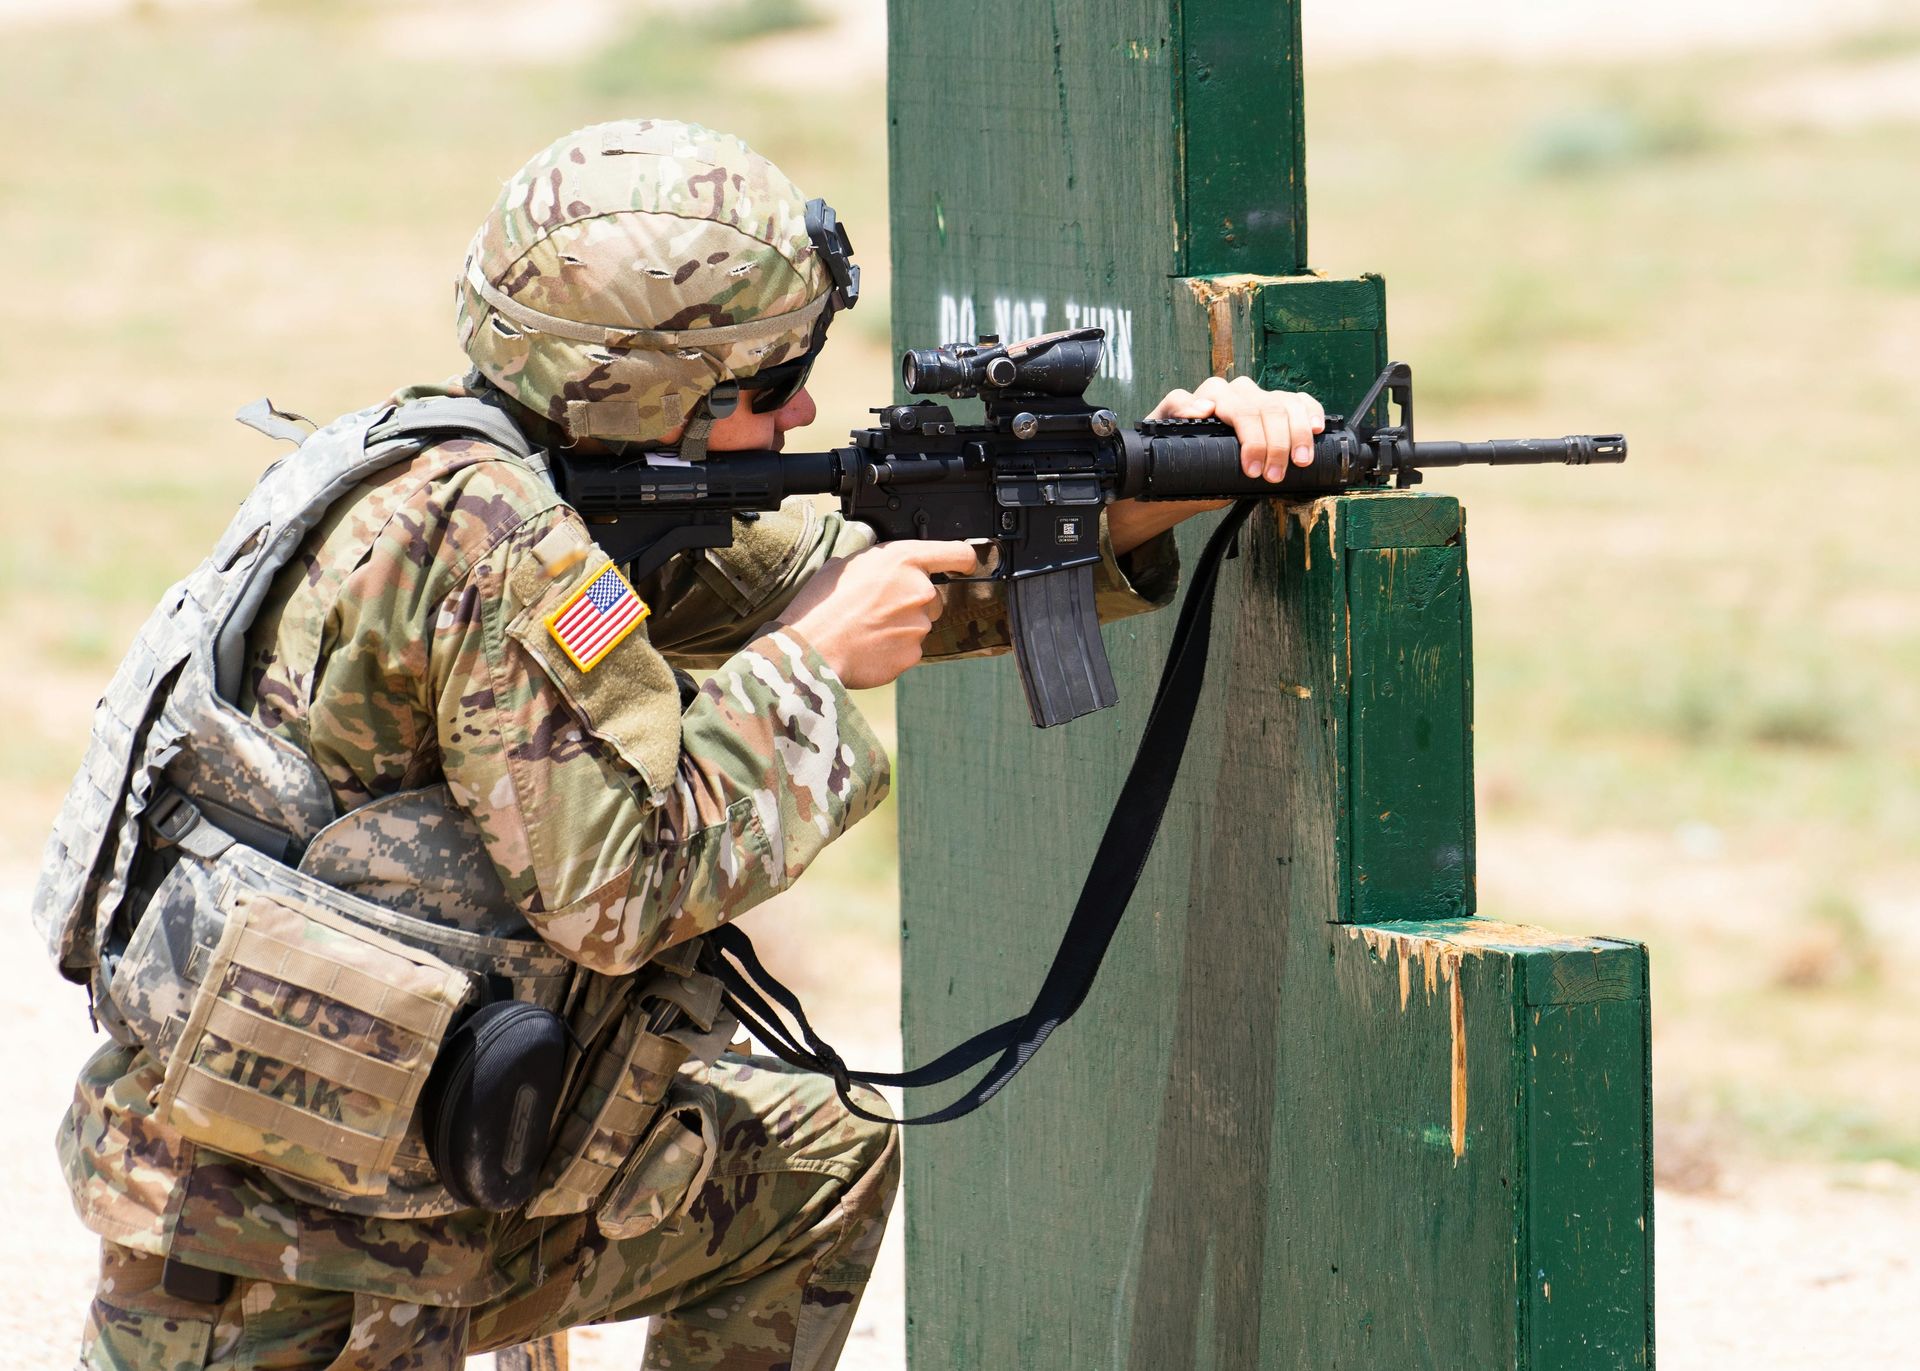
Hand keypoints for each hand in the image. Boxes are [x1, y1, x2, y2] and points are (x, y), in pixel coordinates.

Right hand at [779, 540, 979, 688]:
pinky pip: (909, 649)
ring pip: (919, 624)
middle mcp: (920, 591)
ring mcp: (919, 625)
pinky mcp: (913, 654)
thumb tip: (882, 566)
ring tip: (866, 629)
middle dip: (911, 603)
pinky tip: (868, 646)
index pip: (957, 553)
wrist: (813, 649)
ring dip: (900, 627)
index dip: (964, 560)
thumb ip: (877, 562)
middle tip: (877, 609)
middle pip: (933, 596)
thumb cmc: (823, 605)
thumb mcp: (847, 565)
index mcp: (904, 560)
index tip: (965, 565)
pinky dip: (893, 649)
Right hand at [1107, 376, 1326, 553]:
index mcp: (1263, 408)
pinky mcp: (1174, 408)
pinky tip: (1202, 412)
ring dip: (1251, 432)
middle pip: (1270, 406)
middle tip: (1277, 474)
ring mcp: (1208, 399)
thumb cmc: (1216, 476)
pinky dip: (1192, 405)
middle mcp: (1239, 397)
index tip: (1307, 452)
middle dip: (1280, 442)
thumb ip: (1274, 464)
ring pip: (1237, 400)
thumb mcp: (1252, 474)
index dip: (1305, 420)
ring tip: (1253, 465)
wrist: (1172, 487)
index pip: (1292, 402)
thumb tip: (1301, 471)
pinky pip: (1181, 398)